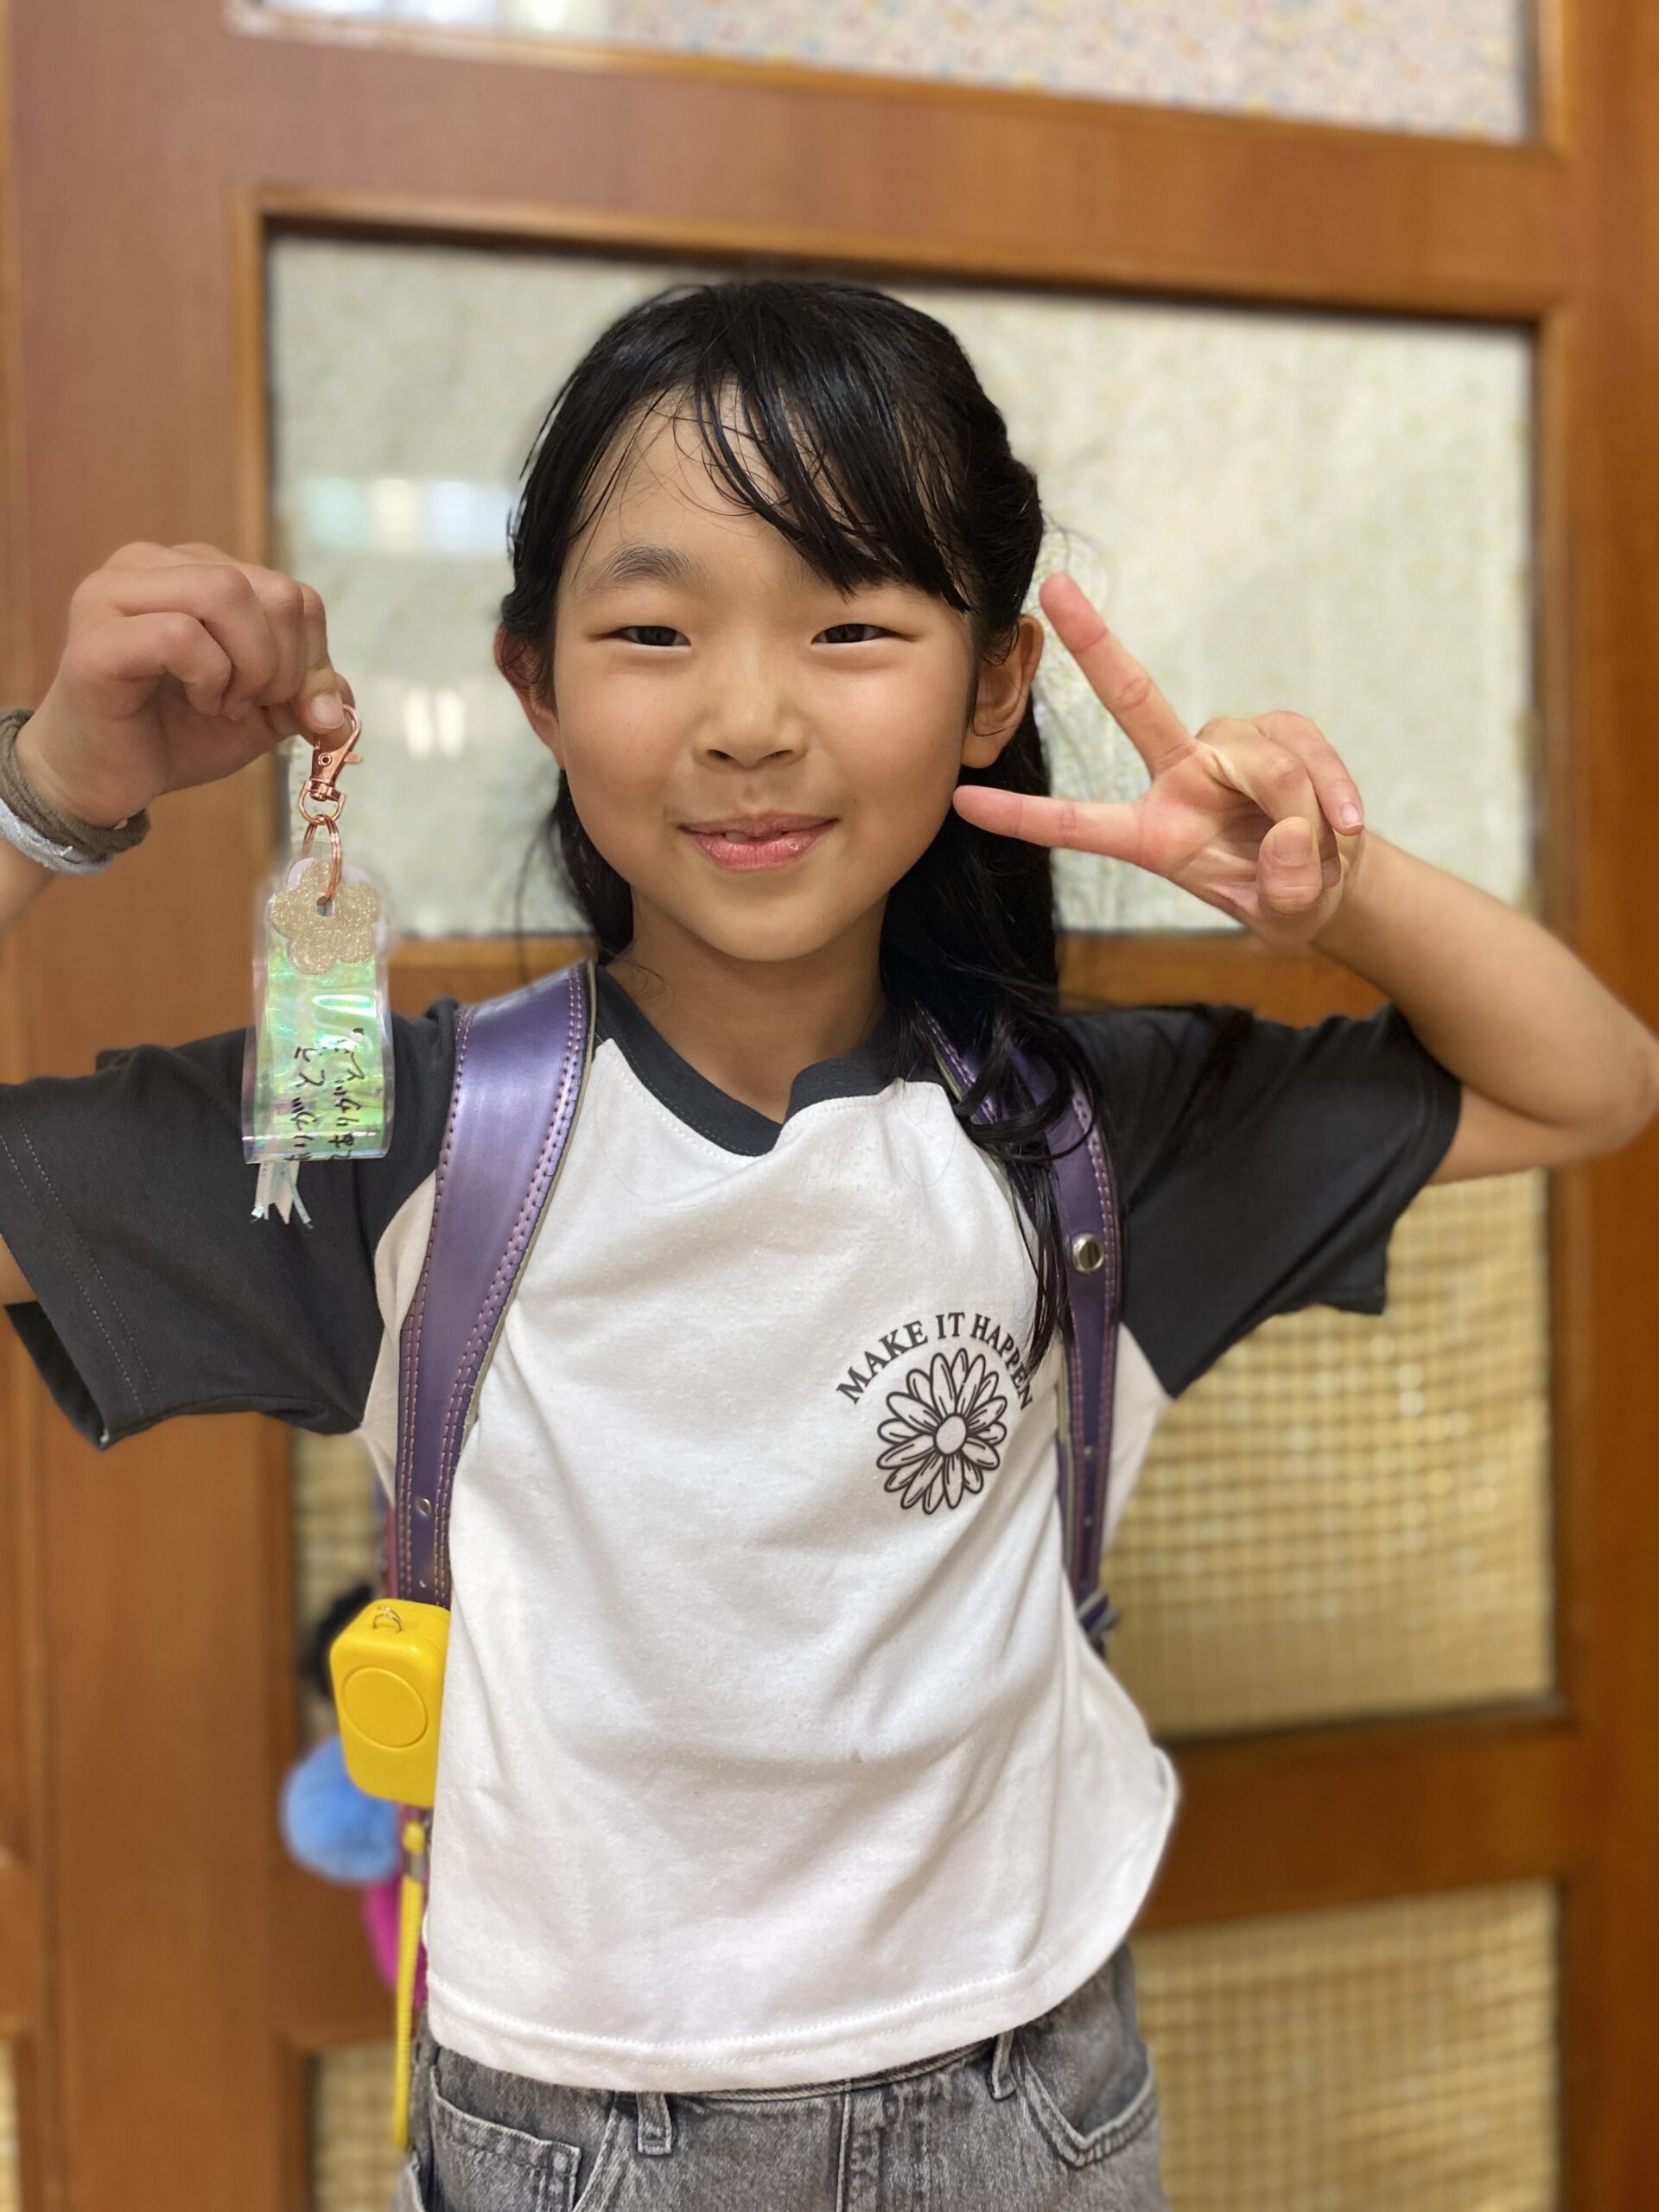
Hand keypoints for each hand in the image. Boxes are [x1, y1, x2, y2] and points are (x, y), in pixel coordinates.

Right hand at [17, 541, 352, 828]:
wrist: (103, 780)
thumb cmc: (178, 734)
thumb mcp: (262, 712)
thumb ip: (308, 696)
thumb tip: (342, 706)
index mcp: (196, 569)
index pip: (294, 593)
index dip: (315, 658)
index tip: (293, 707)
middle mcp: (151, 564)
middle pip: (271, 589)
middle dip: (286, 666)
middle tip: (253, 707)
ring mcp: (115, 592)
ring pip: (226, 593)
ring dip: (249, 667)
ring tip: (223, 704)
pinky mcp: (97, 637)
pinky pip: (181, 635)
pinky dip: (209, 678)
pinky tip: (196, 703)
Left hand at [953, 575, 1364, 948]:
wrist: (1335, 878)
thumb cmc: (1287, 898)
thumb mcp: (1285, 916)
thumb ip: (1283, 891)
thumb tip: (1289, 841)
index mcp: (1153, 836)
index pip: (1077, 823)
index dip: (1023, 816)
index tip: (960, 801)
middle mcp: (1180, 778)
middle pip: (1135, 699)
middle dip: (1094, 644)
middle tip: (1054, 589)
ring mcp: (1227, 751)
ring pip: (1259, 755)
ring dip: (1298, 805)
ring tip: (1322, 850)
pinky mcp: (1279, 733)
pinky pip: (1303, 745)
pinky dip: (1331, 785)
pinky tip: (1345, 824)